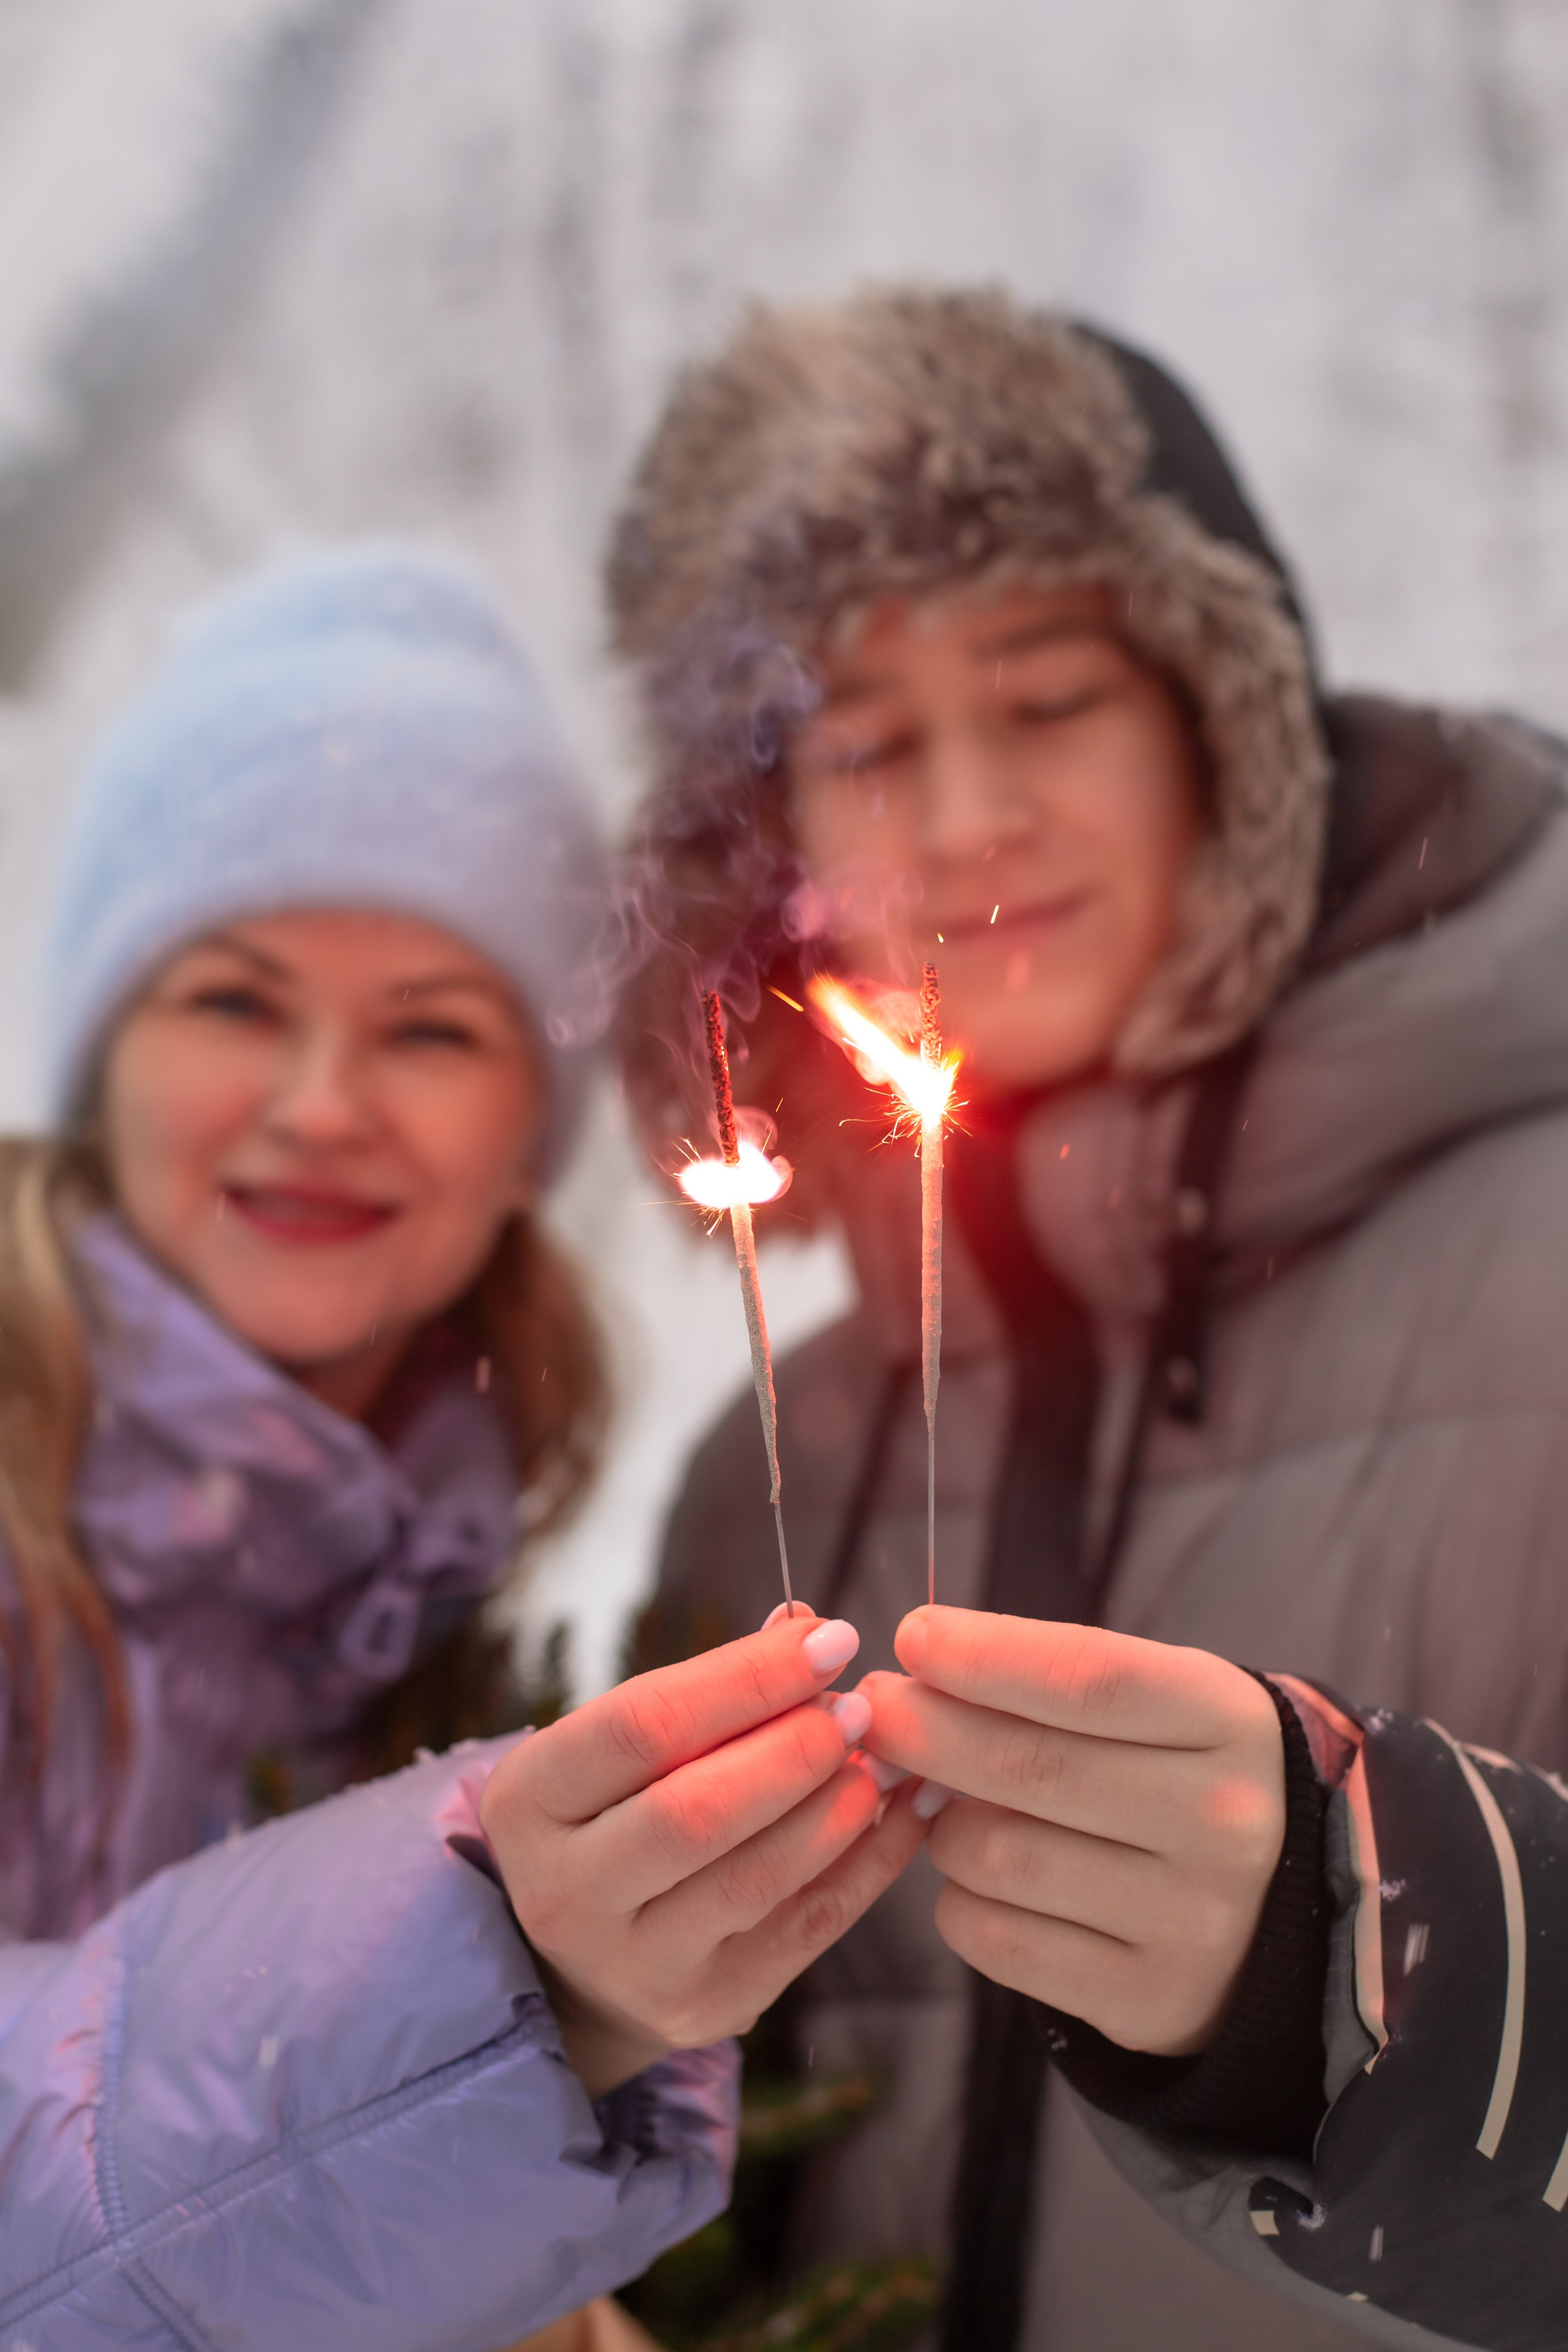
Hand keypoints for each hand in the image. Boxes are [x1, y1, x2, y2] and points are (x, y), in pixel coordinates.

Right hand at [480, 1613, 926, 2095]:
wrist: (585, 1964)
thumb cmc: (615, 1815)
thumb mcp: (620, 1748)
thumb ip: (703, 1690)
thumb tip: (802, 1625)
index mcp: (528, 1801)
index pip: (640, 1725)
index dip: (745, 1677)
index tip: (828, 1637)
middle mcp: (566, 1891)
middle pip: (693, 1812)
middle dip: (793, 1748)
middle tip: (857, 1706)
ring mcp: (634, 1964)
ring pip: (754, 1878)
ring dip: (834, 1807)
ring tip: (877, 1757)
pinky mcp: (707, 2006)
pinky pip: (806, 1928)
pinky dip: (868, 1862)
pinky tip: (900, 1809)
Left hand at [859, 1608, 1284, 2055]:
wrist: (1270, 1910)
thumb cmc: (1176, 1775)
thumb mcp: (1156, 1703)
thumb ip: (1052, 1679)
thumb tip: (915, 1672)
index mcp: (1229, 1721)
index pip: (1089, 1677)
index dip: (985, 1655)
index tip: (912, 1636)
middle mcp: (1225, 1821)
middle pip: (1029, 1765)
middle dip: (926, 1729)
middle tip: (876, 1711)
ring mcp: (1191, 1920)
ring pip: (995, 1854)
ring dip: (943, 1823)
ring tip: (948, 1804)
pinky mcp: (1145, 1999)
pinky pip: (995, 1936)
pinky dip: (959, 1901)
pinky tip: (978, 1878)